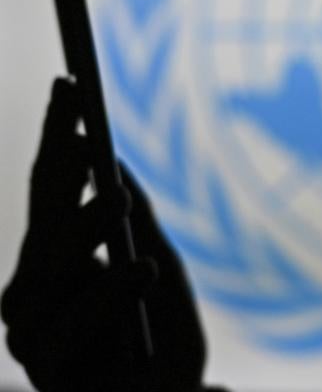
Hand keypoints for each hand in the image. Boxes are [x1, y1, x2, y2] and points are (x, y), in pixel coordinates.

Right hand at [2, 78, 208, 390]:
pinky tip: (142, 268)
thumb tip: (117, 159)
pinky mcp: (52, 368)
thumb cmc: (161, 339)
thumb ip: (137, 222)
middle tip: (78, 106)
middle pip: (43, 211)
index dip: (60, 136)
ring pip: (56, 262)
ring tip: (114, 192)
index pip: (51, 187)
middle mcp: (33, 289)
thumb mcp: (160, 267)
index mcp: (54, 262)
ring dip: (86, 226)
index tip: (70, 85)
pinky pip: (83, 320)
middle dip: (61, 156)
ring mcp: (34, 329)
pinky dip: (114, 293)